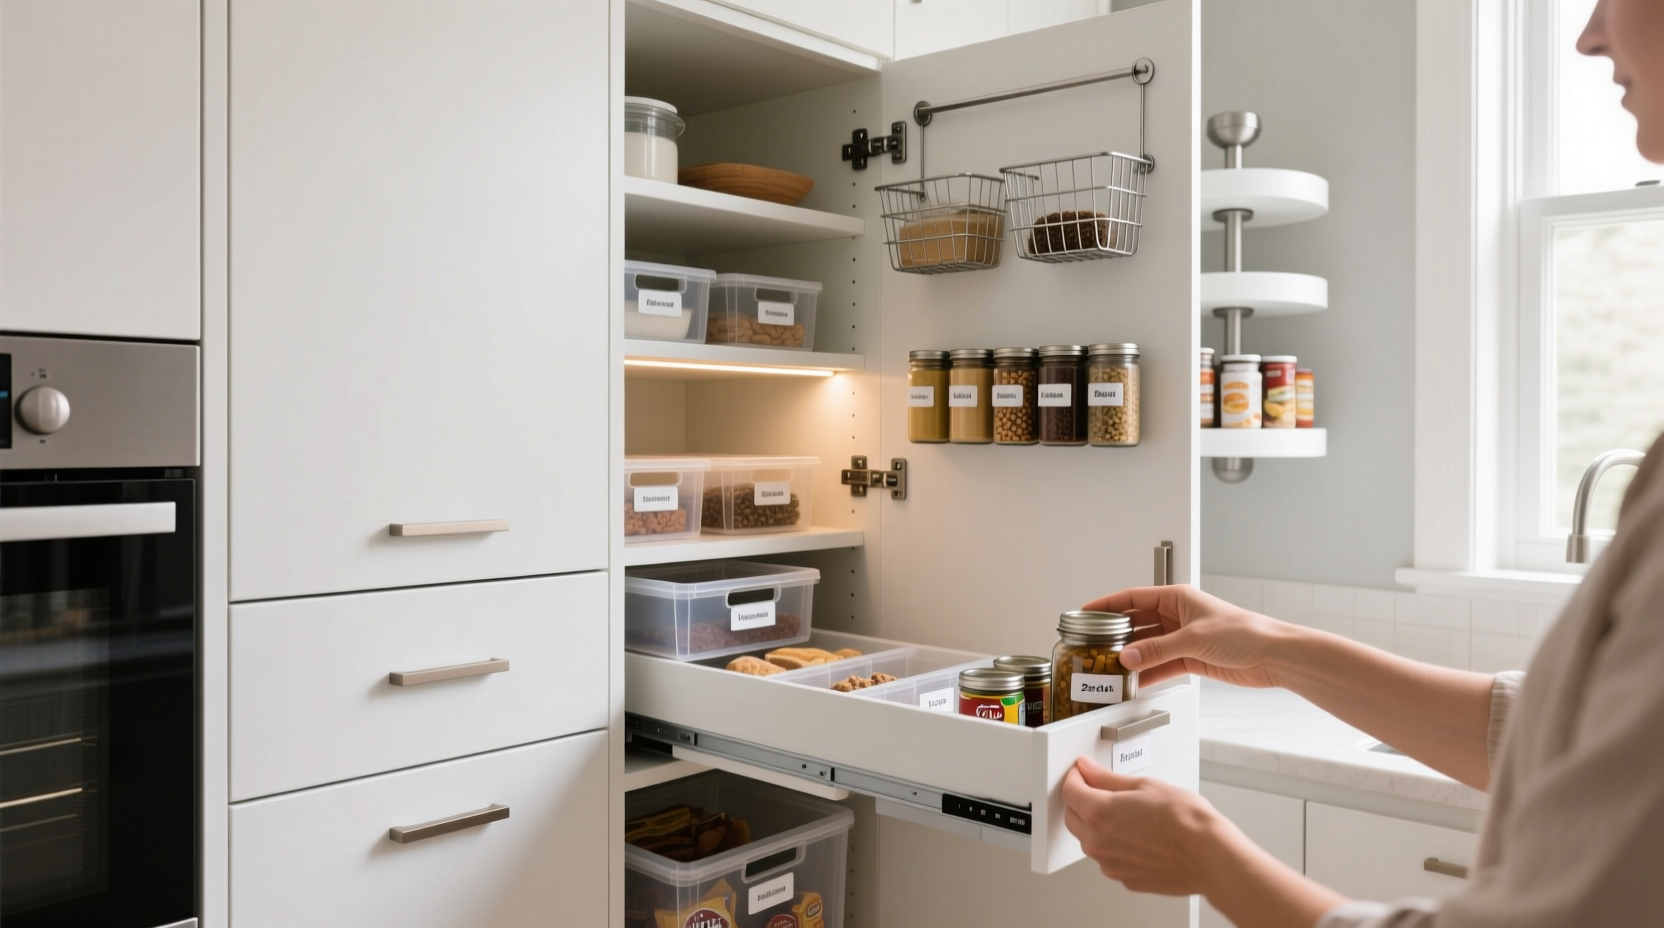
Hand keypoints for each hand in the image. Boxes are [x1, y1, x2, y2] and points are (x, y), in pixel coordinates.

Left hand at [1060, 756, 1227, 894]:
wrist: (1208, 855)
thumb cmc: (1185, 821)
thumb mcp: (1145, 785)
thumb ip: (1108, 778)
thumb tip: (1088, 770)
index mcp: (1099, 813)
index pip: (1069, 791)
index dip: (1074, 777)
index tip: (1081, 773)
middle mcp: (1098, 842)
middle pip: (1072, 817)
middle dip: (1080, 801)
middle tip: (1096, 790)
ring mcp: (1109, 864)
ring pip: (1089, 840)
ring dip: (1095, 825)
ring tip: (1124, 814)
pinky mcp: (1124, 878)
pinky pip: (1108, 858)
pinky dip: (1113, 846)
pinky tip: (1135, 836)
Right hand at [1081, 584, 1297, 687]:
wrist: (1273, 656)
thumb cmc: (1245, 632)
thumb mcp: (1193, 638)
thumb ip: (1157, 649)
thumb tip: (1128, 658)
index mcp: (1177, 598)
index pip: (1133, 598)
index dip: (1107, 605)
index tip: (1086, 613)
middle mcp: (1178, 616)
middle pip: (1137, 624)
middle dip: (1116, 635)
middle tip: (1093, 646)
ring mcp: (1183, 638)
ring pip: (1148, 647)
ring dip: (1132, 657)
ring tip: (1110, 667)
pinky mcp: (1191, 659)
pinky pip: (1161, 664)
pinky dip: (1148, 673)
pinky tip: (1134, 681)